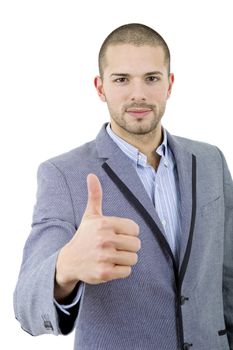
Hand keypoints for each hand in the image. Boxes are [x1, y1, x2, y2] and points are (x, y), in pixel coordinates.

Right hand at [55, 173, 140, 298]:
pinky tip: (110, 265)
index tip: (118, 235)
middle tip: (116, 247)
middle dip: (129, 247)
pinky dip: (121, 270)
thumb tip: (92, 175)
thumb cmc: (84, 236)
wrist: (69, 261)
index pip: (135, 229)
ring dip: (126, 259)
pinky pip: (127, 271)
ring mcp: (104, 257)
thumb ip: (95, 195)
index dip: (129, 233)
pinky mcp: (105, 273)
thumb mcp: (90, 216)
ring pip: (133, 259)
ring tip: (113, 256)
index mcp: (105, 224)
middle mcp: (105, 239)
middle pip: (136, 245)